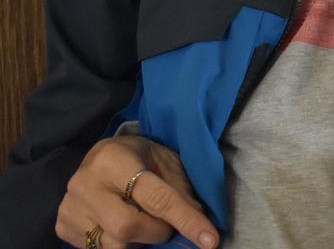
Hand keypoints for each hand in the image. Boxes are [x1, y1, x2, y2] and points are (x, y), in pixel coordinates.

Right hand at [55, 135, 218, 247]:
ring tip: (145, 225)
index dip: (186, 220)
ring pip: (112, 244)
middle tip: (167, 226)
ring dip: (139, 242)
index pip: (156, 198)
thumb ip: (181, 192)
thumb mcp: (166, 162)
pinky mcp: (63, 225)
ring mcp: (70, 206)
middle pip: (128, 227)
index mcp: (115, 160)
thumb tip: (201, 228)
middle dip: (157, 232)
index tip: (209, 240)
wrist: (101, 156)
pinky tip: (123, 227)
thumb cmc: (140, 157)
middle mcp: (86, 183)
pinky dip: (119, 244)